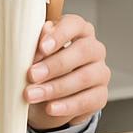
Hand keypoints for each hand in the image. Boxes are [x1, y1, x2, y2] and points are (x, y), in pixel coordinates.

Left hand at [25, 15, 109, 130]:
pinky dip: (66, 105)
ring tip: (33, 95)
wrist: (45, 101)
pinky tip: (50, 108)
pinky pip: (87, 100)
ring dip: (56, 87)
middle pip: (82, 51)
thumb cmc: (41, 69)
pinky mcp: (101, 95)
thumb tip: (45, 29)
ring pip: (84, 77)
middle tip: (31, 75)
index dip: (60, 34)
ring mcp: (100, 72)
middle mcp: (94, 49)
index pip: (75, 24)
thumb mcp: (36, 57)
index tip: (42, 47)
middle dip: (54, 64)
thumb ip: (40, 45)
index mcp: (79, 30)